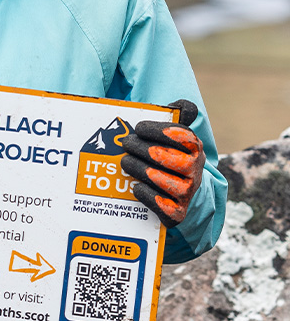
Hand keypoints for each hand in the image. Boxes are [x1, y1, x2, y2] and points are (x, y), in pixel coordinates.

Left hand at [121, 99, 204, 226]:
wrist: (183, 193)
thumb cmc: (173, 156)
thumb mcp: (177, 137)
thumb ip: (179, 117)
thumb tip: (185, 106)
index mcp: (195, 149)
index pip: (180, 135)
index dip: (157, 130)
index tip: (139, 127)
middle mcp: (194, 170)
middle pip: (164, 156)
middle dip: (140, 148)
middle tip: (125, 144)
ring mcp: (187, 192)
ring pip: (159, 178)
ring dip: (137, 168)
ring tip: (125, 162)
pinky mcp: (177, 213)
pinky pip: (159, 204)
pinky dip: (144, 193)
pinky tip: (135, 186)